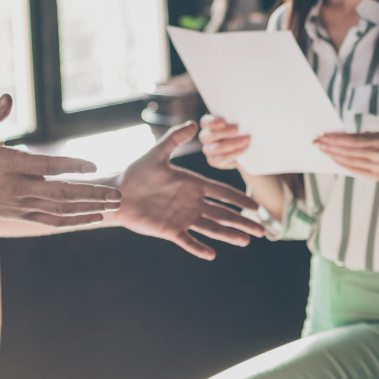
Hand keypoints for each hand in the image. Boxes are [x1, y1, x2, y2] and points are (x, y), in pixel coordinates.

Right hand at [0, 94, 120, 226]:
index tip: (94, 166)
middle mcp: (19, 188)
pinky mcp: (24, 216)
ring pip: (61, 211)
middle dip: (92, 194)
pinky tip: (96, 217)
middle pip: (61, 194)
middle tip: (117, 194)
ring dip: (90, 208)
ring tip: (115, 205)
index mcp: (10, 166)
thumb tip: (8, 97)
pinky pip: (54, 221)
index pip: (46, 167)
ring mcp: (23, 205)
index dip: (70, 166)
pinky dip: (76, 221)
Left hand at [106, 122, 265, 259]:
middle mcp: (192, 203)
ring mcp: (182, 218)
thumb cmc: (136, 172)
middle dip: (242, 222)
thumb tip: (194, 124)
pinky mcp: (169, 230)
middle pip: (223, 213)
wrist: (116, 193)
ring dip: (228, 235)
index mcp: (193, 185)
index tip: (256, 207)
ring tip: (245, 242)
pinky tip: (211, 254)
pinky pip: (187, 241)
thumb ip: (175, 139)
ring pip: (211, 228)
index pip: (223, 193)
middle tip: (262, 231)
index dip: (240, 200)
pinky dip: (198, 248)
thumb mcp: (157, 153)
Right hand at [198, 113, 250, 171]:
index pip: (205, 122)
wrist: (245, 145)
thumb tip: (245, 115)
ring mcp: (208, 150)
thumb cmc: (241, 128)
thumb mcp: (238, 121)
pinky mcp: (214, 161)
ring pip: (216, 148)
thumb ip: (236, 118)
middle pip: (210, 135)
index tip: (223, 122)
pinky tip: (243, 148)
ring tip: (246, 140)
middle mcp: (206, 137)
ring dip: (233, 144)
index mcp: (208, 124)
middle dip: (225, 132)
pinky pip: (221, 159)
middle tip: (238, 129)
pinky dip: (234, 154)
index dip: (212, 123)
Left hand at [313, 130, 378, 181]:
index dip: (336, 139)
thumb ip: (359, 136)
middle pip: (349, 151)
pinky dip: (343, 164)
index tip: (322, 136)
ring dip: (334, 156)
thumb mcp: (377, 134)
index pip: (353, 140)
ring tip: (323, 150)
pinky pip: (355, 170)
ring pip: (350, 162)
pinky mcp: (377, 177)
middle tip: (317, 143)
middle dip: (331, 147)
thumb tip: (336, 138)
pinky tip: (334, 159)